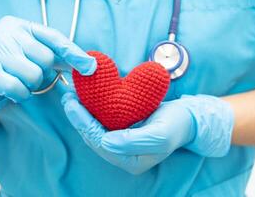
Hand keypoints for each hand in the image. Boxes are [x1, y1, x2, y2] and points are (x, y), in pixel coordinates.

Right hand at [0, 16, 95, 129]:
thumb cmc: (12, 69)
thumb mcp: (34, 57)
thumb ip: (58, 58)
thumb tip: (88, 65)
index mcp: (21, 26)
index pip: (55, 38)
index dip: (74, 53)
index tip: (91, 67)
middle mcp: (5, 32)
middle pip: (46, 58)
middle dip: (43, 73)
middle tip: (28, 74)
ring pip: (34, 75)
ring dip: (31, 85)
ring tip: (18, 81)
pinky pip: (18, 88)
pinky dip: (20, 95)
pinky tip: (10, 91)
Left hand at [62, 93, 233, 174]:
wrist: (187, 118)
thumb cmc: (176, 125)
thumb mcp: (160, 135)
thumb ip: (134, 141)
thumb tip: (106, 142)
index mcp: (130, 159)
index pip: (100, 142)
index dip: (84, 124)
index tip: (72, 104)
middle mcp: (123, 154)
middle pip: (93, 137)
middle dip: (79, 118)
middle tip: (68, 97)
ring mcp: (122, 143)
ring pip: (95, 129)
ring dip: (83, 113)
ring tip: (72, 95)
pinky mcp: (122, 130)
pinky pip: (103, 121)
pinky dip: (93, 110)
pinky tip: (86, 97)